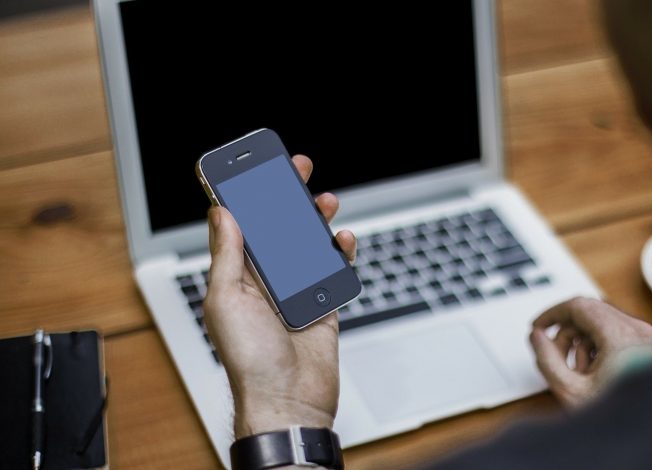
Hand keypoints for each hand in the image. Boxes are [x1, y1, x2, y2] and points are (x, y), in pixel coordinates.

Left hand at [203, 155, 356, 437]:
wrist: (289, 400)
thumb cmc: (250, 360)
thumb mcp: (226, 300)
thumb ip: (227, 255)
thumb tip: (222, 213)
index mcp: (237, 277)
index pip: (241, 226)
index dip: (246, 195)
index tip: (253, 168)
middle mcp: (265, 280)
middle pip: (277, 228)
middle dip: (285, 197)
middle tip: (296, 169)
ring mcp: (295, 290)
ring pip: (307, 244)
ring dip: (315, 220)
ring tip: (325, 201)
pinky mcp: (322, 302)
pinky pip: (333, 269)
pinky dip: (340, 252)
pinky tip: (342, 240)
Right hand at [529, 297, 651, 407]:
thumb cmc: (625, 419)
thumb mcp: (572, 392)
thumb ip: (547, 360)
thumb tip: (538, 337)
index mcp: (620, 336)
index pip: (578, 306)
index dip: (552, 314)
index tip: (538, 327)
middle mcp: (638, 331)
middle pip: (589, 314)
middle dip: (566, 333)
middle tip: (554, 356)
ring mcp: (649, 339)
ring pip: (603, 325)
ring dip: (583, 342)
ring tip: (579, 373)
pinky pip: (618, 336)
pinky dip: (600, 348)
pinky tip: (596, 374)